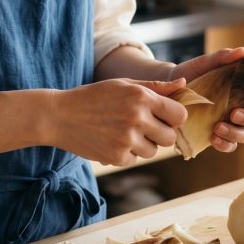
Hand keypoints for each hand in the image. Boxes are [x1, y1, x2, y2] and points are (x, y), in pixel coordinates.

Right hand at [52, 77, 188, 167]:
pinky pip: (134, 159)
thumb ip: (156, 86)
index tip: (163, 116)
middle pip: (170, 137)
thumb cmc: (94, 97)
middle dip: (160, 134)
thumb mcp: (123, 84)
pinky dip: (126, 153)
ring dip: (143, 145)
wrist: (60, 116)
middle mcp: (137, 118)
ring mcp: (127, 139)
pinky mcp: (116, 157)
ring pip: (153, 151)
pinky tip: (111, 140)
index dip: (173, 116)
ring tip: (123, 132)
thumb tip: (184, 83)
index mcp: (142, 97)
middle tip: (143, 127)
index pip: (179, 114)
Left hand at [180, 46, 243, 153]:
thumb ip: (223, 57)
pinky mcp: (222, 135)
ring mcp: (235, 123)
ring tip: (217, 127)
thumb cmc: (194, 72)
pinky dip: (225, 144)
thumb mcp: (205, 63)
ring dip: (237, 133)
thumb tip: (242, 51)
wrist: (171, 88)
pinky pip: (231, 146)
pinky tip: (213, 138)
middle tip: (234, 114)